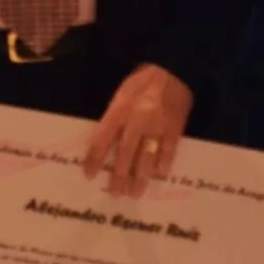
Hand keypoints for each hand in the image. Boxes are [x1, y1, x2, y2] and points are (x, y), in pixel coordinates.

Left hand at [84, 63, 192, 197]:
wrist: (172, 70)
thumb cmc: (142, 82)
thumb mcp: (121, 95)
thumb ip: (113, 118)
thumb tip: (105, 142)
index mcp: (119, 110)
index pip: (102, 139)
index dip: (94, 159)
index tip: (88, 175)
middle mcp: (136, 121)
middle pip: (125, 153)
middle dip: (119, 176)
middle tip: (115, 194)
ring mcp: (157, 126)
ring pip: (147, 156)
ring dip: (141, 177)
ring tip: (135, 193)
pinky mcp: (175, 128)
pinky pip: (169, 150)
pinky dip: (164, 163)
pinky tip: (160, 175)